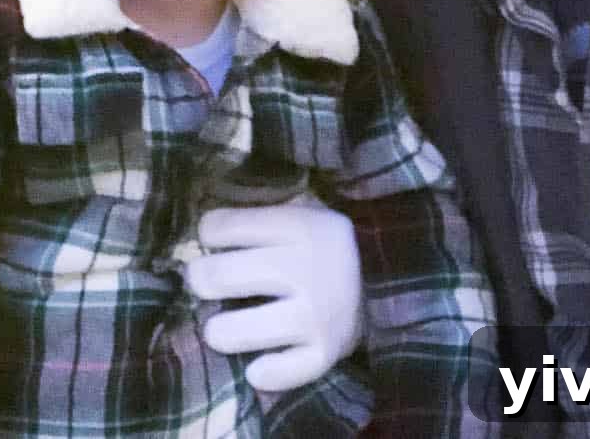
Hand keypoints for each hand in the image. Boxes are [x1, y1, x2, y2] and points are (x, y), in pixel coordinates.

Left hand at [182, 196, 365, 392]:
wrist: (388, 282)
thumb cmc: (327, 247)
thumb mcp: (299, 215)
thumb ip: (256, 221)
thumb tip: (201, 234)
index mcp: (297, 227)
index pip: (219, 228)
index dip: (208, 235)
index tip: (214, 242)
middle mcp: (305, 270)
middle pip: (218, 276)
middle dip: (201, 280)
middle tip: (207, 284)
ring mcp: (315, 316)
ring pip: (235, 330)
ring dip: (219, 330)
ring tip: (222, 328)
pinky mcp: (324, 354)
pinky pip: (277, 373)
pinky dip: (263, 372)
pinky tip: (257, 362)